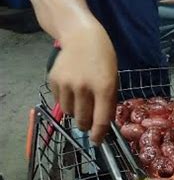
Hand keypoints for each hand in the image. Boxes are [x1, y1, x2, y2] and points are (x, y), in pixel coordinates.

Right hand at [49, 22, 117, 143]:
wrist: (81, 37)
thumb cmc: (103, 59)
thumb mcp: (113, 80)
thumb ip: (108, 101)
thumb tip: (102, 124)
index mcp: (104, 88)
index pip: (100, 121)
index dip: (99, 135)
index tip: (97, 142)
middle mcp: (84, 88)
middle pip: (83, 121)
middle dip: (87, 124)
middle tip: (90, 120)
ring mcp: (67, 84)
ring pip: (70, 113)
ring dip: (76, 112)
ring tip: (81, 99)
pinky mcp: (54, 80)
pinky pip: (60, 102)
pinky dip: (66, 101)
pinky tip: (72, 88)